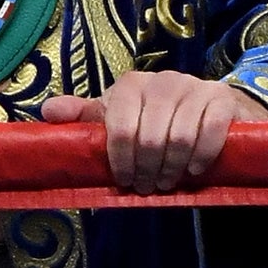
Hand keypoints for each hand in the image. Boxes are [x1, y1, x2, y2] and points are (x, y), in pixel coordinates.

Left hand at [42, 70, 253, 193]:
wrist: (208, 108)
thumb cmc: (154, 119)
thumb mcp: (118, 117)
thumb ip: (84, 116)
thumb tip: (46, 111)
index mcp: (130, 85)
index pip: (119, 127)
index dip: (121, 160)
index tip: (125, 180)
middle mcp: (162, 80)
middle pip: (150, 138)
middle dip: (148, 170)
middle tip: (149, 187)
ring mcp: (194, 86)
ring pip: (180, 137)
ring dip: (173, 169)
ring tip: (168, 182)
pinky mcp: (221, 98)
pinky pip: (211, 131)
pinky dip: (201, 157)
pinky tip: (194, 171)